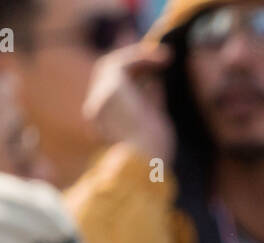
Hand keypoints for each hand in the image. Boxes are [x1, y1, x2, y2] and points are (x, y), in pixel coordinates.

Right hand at [83, 43, 175, 164]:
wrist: (144, 164)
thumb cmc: (153, 155)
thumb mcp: (152, 125)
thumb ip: (150, 102)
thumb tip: (155, 80)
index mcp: (104, 124)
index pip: (117, 93)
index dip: (136, 81)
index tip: (157, 76)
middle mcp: (97, 110)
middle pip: (111, 77)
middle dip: (134, 65)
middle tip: (160, 61)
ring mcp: (100, 99)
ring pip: (113, 67)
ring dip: (139, 58)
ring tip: (165, 58)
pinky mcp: (110, 90)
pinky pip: (123, 63)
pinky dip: (142, 58)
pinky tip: (162, 59)